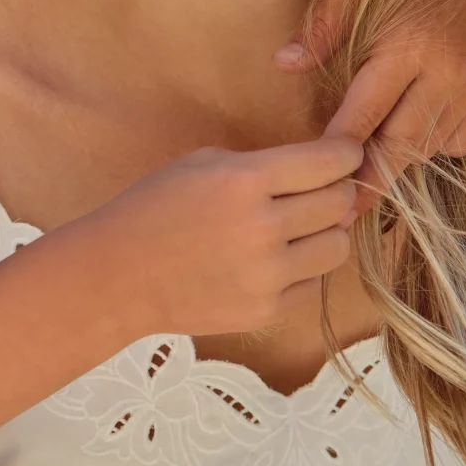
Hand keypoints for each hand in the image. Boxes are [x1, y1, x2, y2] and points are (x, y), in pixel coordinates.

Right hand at [76, 138, 362, 339]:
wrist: (116, 275)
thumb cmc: (152, 210)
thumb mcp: (199, 164)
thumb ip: (260, 165)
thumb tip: (320, 175)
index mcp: (243, 180)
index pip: (327, 162)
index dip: (347, 155)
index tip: (348, 156)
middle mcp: (262, 226)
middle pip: (340, 204)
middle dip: (338, 192)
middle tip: (323, 192)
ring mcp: (267, 274)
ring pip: (337, 247)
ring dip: (327, 234)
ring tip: (302, 230)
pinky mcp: (266, 310)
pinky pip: (313, 284)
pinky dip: (302, 270)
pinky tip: (273, 261)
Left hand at [280, 0, 465, 208]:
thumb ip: (322, 27)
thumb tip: (284, 65)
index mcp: (409, 48)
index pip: (364, 115)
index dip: (338, 152)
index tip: (317, 180)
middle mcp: (449, 74)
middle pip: (402, 145)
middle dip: (371, 178)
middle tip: (340, 210)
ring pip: (431, 146)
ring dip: (398, 160)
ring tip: (364, 176)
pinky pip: (460, 138)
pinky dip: (433, 144)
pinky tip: (408, 134)